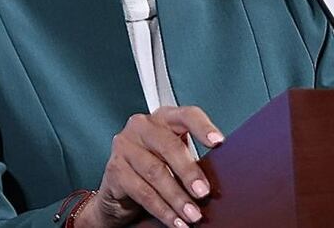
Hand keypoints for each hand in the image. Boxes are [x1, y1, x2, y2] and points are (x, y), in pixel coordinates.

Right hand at [76, 106, 224, 227]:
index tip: (218, 141)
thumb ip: (190, 159)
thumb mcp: (173, 157)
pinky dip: (162, 209)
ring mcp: (125, 146)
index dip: (202, 127)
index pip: (185, 115)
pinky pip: (143, 192)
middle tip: (203, 192)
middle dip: (189, 172)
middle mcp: (142, 127)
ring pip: (156, 172)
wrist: (119, 188)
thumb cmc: (153, 166)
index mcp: (162, 118)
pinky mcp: (115, 170)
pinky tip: (175, 220)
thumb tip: (215, 180)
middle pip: (169, 146)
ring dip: (177, 197)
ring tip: (192, 214)